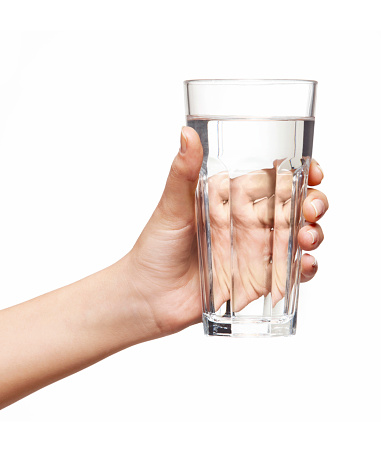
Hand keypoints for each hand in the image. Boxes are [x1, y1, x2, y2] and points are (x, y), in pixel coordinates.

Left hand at [128, 127, 327, 335]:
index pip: (275, 179)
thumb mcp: (171, 207)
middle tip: (310, 208)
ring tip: (306, 236)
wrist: (148, 297)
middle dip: (314, 203)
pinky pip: (290, 273)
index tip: (312, 171)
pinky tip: (304, 264)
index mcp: (233, 200)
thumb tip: (187, 133)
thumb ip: (183, 173)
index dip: (300, 172)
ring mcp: (255, 251)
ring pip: (299, 237)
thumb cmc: (156, 248)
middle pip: (296, 207)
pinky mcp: (257, 280)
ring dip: (314, 233)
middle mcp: (249, 223)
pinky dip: (306, 268)